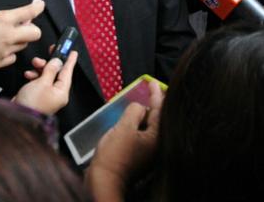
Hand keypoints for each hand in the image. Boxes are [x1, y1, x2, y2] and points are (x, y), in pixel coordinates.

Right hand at [0, 0, 43, 77]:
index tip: (40, 5)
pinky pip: (12, 58)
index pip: (29, 12)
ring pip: (24, 46)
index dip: (37, 7)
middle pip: (35, 33)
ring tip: (10, 36)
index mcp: (2, 20)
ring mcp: (5, 51)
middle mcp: (7, 36)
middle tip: (24, 25)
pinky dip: (10, 54)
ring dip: (20, 40)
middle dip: (33, 28)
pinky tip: (1, 49)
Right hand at [14, 51, 77, 114]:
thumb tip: (57, 62)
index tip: (73, 52)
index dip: (70, 60)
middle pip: (57, 73)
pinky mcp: (38, 95)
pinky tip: (29, 75)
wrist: (17, 118)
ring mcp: (47, 95)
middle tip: (49, 51)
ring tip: (34, 65)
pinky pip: (39, 81)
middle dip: (50, 63)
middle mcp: (56, 94)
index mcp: (61, 92)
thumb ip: (50, 70)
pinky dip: (34, 76)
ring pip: (47, 76)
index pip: (68, 72)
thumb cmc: (31, 104)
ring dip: (40, 68)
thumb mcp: (42, 83)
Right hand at [87, 81, 163, 198]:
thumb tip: (139, 106)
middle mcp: (154, 146)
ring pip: (146, 127)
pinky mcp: (136, 157)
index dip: (155, 94)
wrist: (104, 182)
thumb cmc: (115, 156)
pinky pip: (138, 135)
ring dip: (141, 114)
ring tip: (136, 103)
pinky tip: (127, 120)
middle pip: (155, 119)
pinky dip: (134, 125)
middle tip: (147, 90)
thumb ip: (134, 111)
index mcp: (156, 138)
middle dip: (151, 104)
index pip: (159, 110)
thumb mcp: (124, 127)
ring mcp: (146, 152)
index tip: (153, 82)